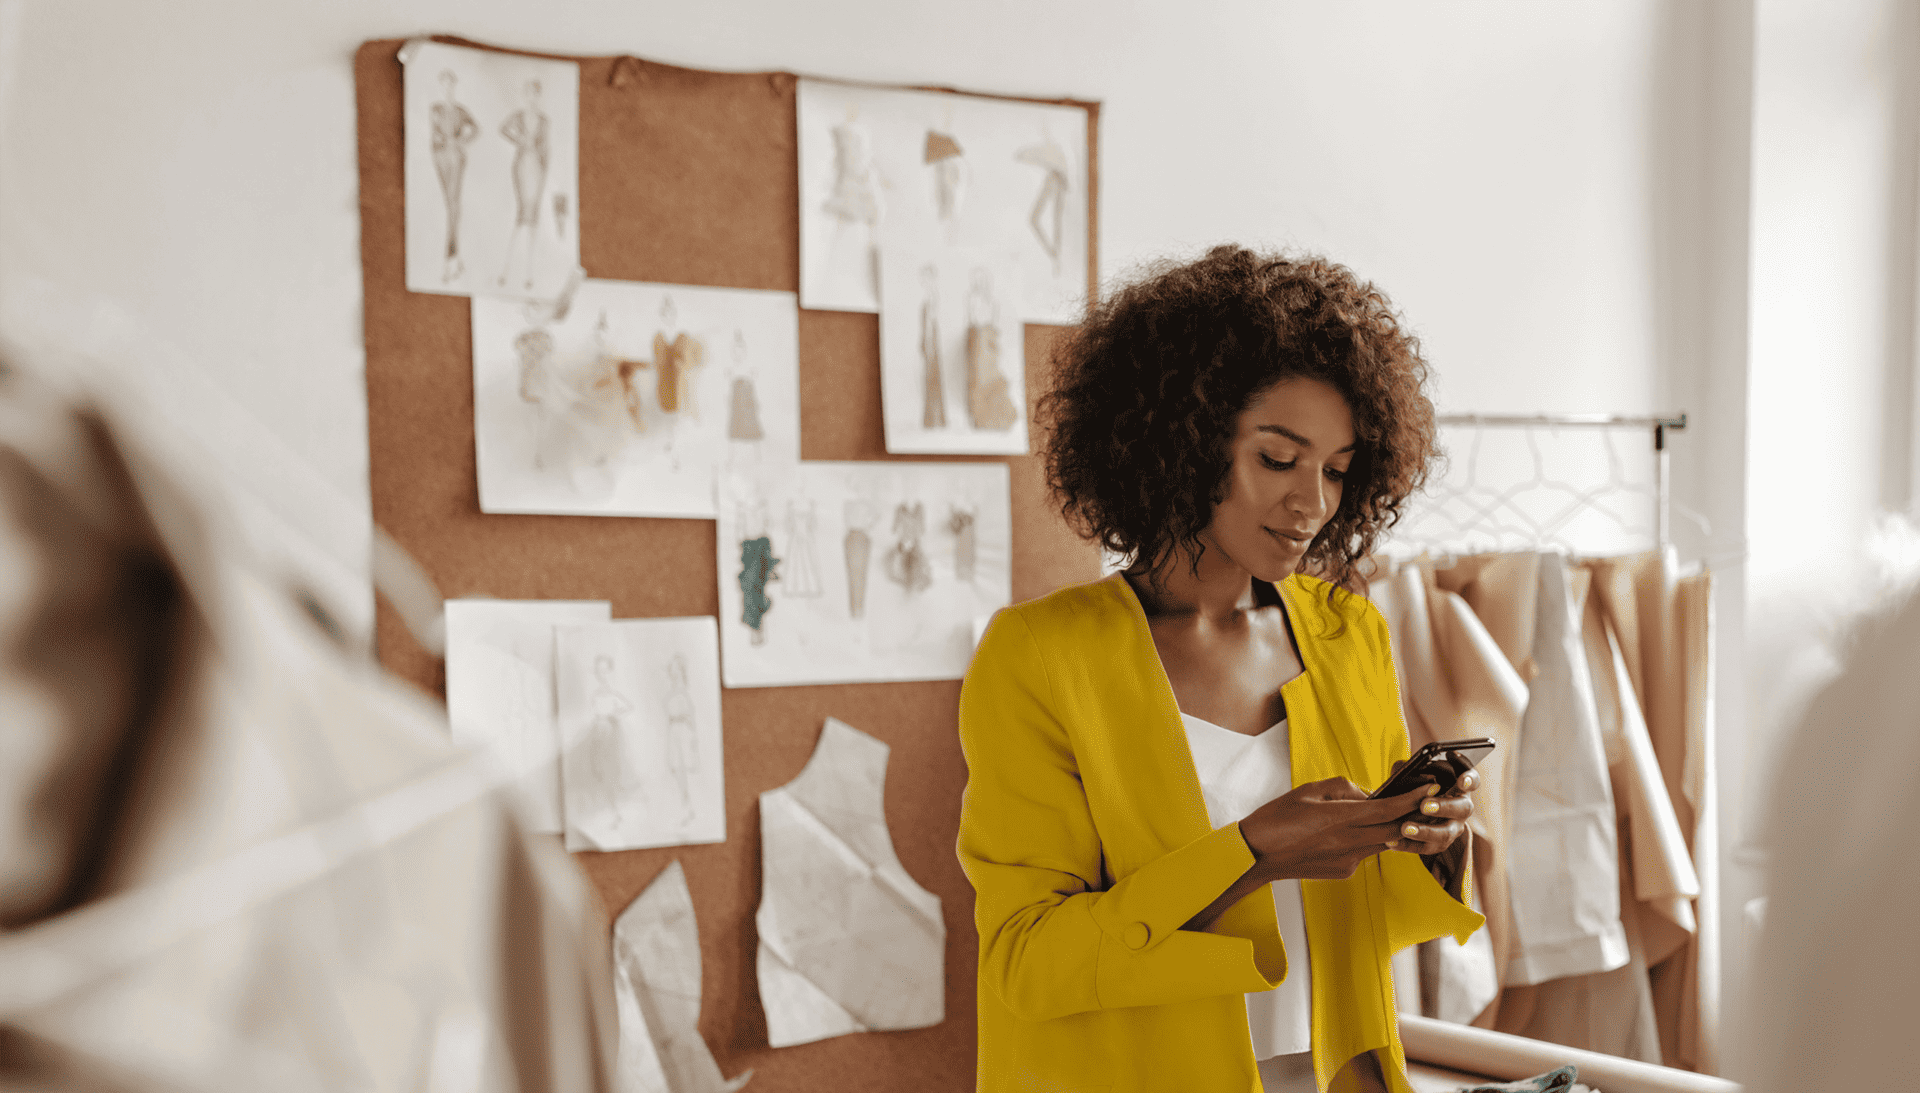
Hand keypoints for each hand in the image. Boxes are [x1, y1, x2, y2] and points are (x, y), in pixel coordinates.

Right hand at [1238, 777, 1443, 882]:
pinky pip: (1363, 853)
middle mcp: (1347, 841)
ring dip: (1386, 829)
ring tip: (1382, 815)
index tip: (1429, 788)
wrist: (1256, 855)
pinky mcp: (1343, 872)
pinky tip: (1342, 835)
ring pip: (1380, 842)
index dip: (1412, 798)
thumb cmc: (1276, 818)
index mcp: (1339, 817)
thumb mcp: (1308, 791)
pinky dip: (1362, 841)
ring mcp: (1347, 860)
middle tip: (1422, 802)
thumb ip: (1343, 788)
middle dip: (1410, 815)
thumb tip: (1367, 794)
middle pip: (1394, 829)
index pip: (1386, 808)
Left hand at [1382, 760, 1475, 856]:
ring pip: (1446, 833)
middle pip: (1462, 809)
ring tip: (1405, 828)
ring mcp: (1452, 828)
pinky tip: (1391, 842)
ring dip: (1426, 831)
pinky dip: (1407, 845)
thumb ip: (1411, 770)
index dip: (1469, 780)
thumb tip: (1402, 768)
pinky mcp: (1438, 844)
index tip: (1461, 780)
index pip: (1472, 781)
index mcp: (1460, 788)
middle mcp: (1461, 808)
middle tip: (1424, 806)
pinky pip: (1425, 848)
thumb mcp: (1416, 774)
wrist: (1411, 810)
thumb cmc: (1418, 787)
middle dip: (1444, 807)